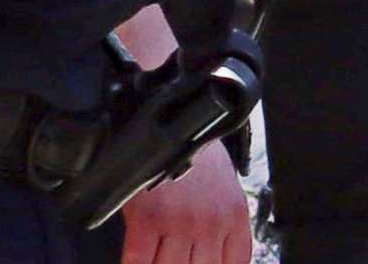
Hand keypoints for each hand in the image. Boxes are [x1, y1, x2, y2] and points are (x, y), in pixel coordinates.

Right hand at [119, 137, 251, 263]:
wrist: (170, 118)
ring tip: (154, 254)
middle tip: (172, 255)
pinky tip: (134, 259)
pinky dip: (133, 263)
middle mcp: (210, 224)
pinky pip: (139, 259)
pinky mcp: (149, 218)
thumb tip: (212, 254)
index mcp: (234, 216)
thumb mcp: (225, 186)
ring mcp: (180, 223)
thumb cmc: (194, 153)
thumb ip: (224, 223)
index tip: (197, 262)